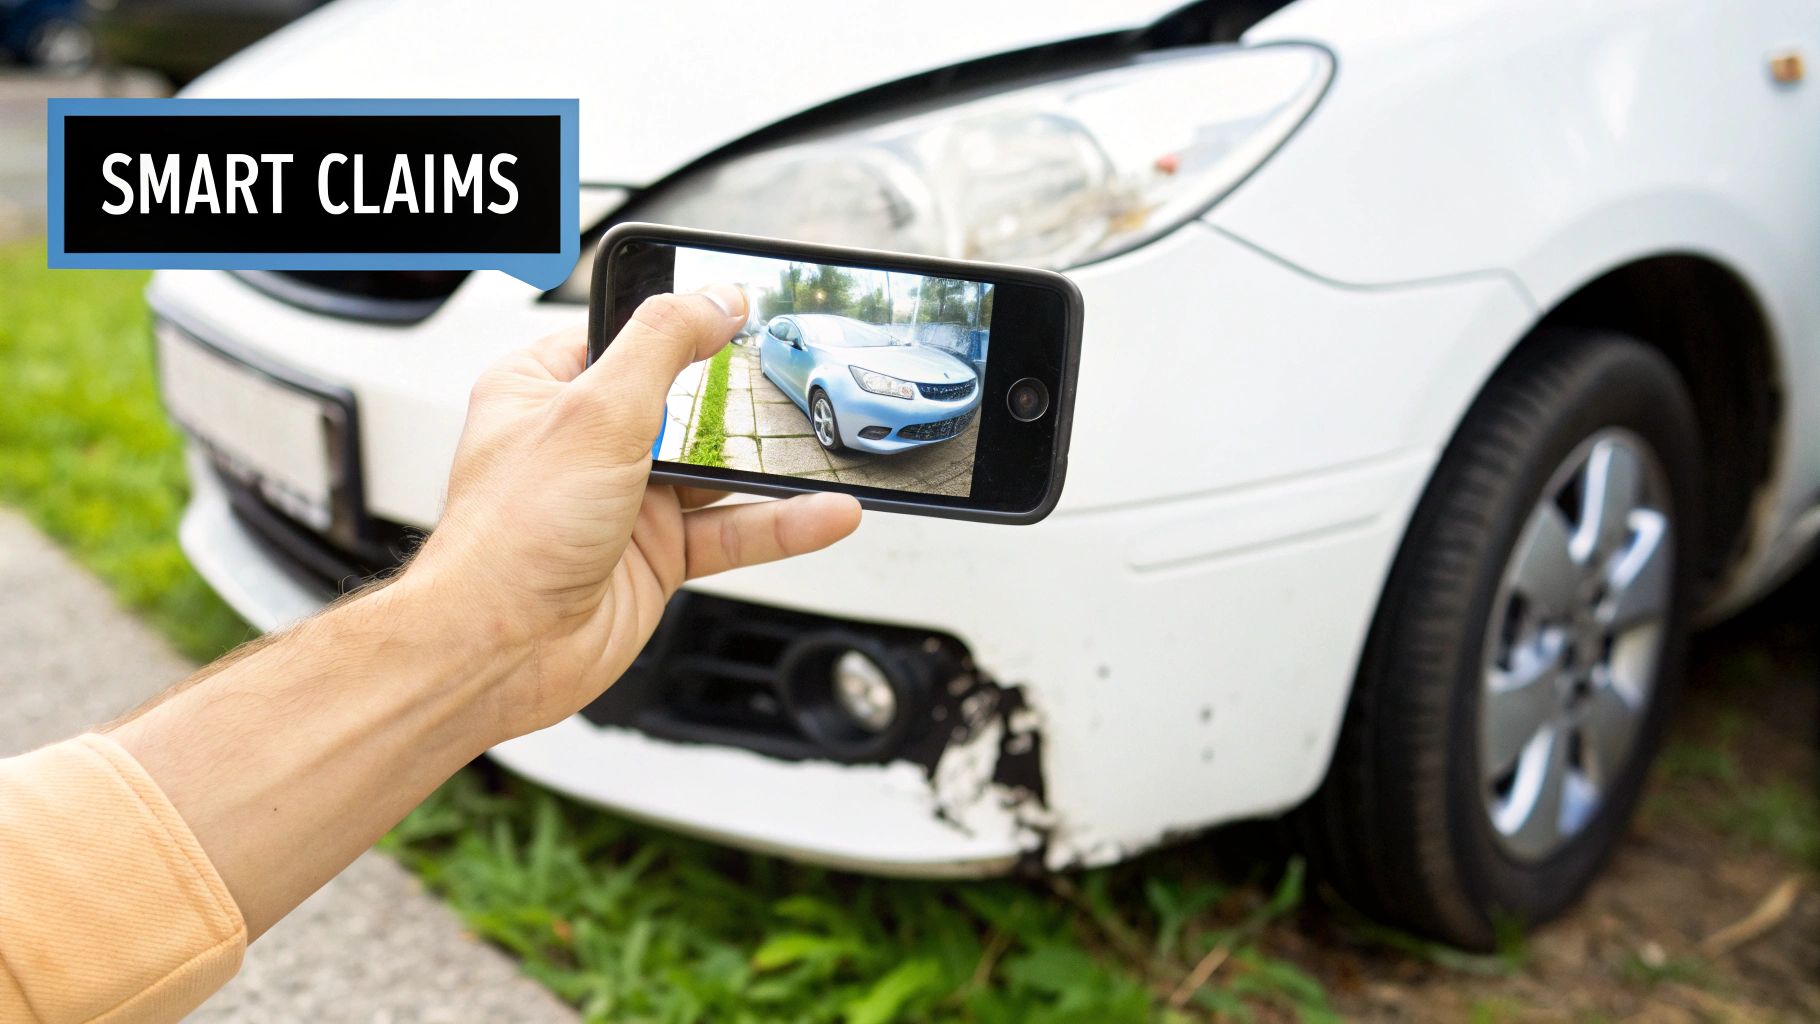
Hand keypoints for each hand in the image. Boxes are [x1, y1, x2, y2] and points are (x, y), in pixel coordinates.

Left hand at [404, 285, 860, 741]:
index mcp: (546, 389)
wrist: (499, 651)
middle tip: (795, 384)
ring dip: (772, 470)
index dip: (684, 324)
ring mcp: (624, 502)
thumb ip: (662, 345)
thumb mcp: (594, 412)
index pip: (627, 335)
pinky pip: (731, 532)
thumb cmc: (510, 538)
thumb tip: (715, 298)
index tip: (743, 314)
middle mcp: (585, 443)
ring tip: (824, 451)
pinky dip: (780, 525)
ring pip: (717, 473)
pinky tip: (823, 514)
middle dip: (739, 402)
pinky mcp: (656, 556)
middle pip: (684, 403)